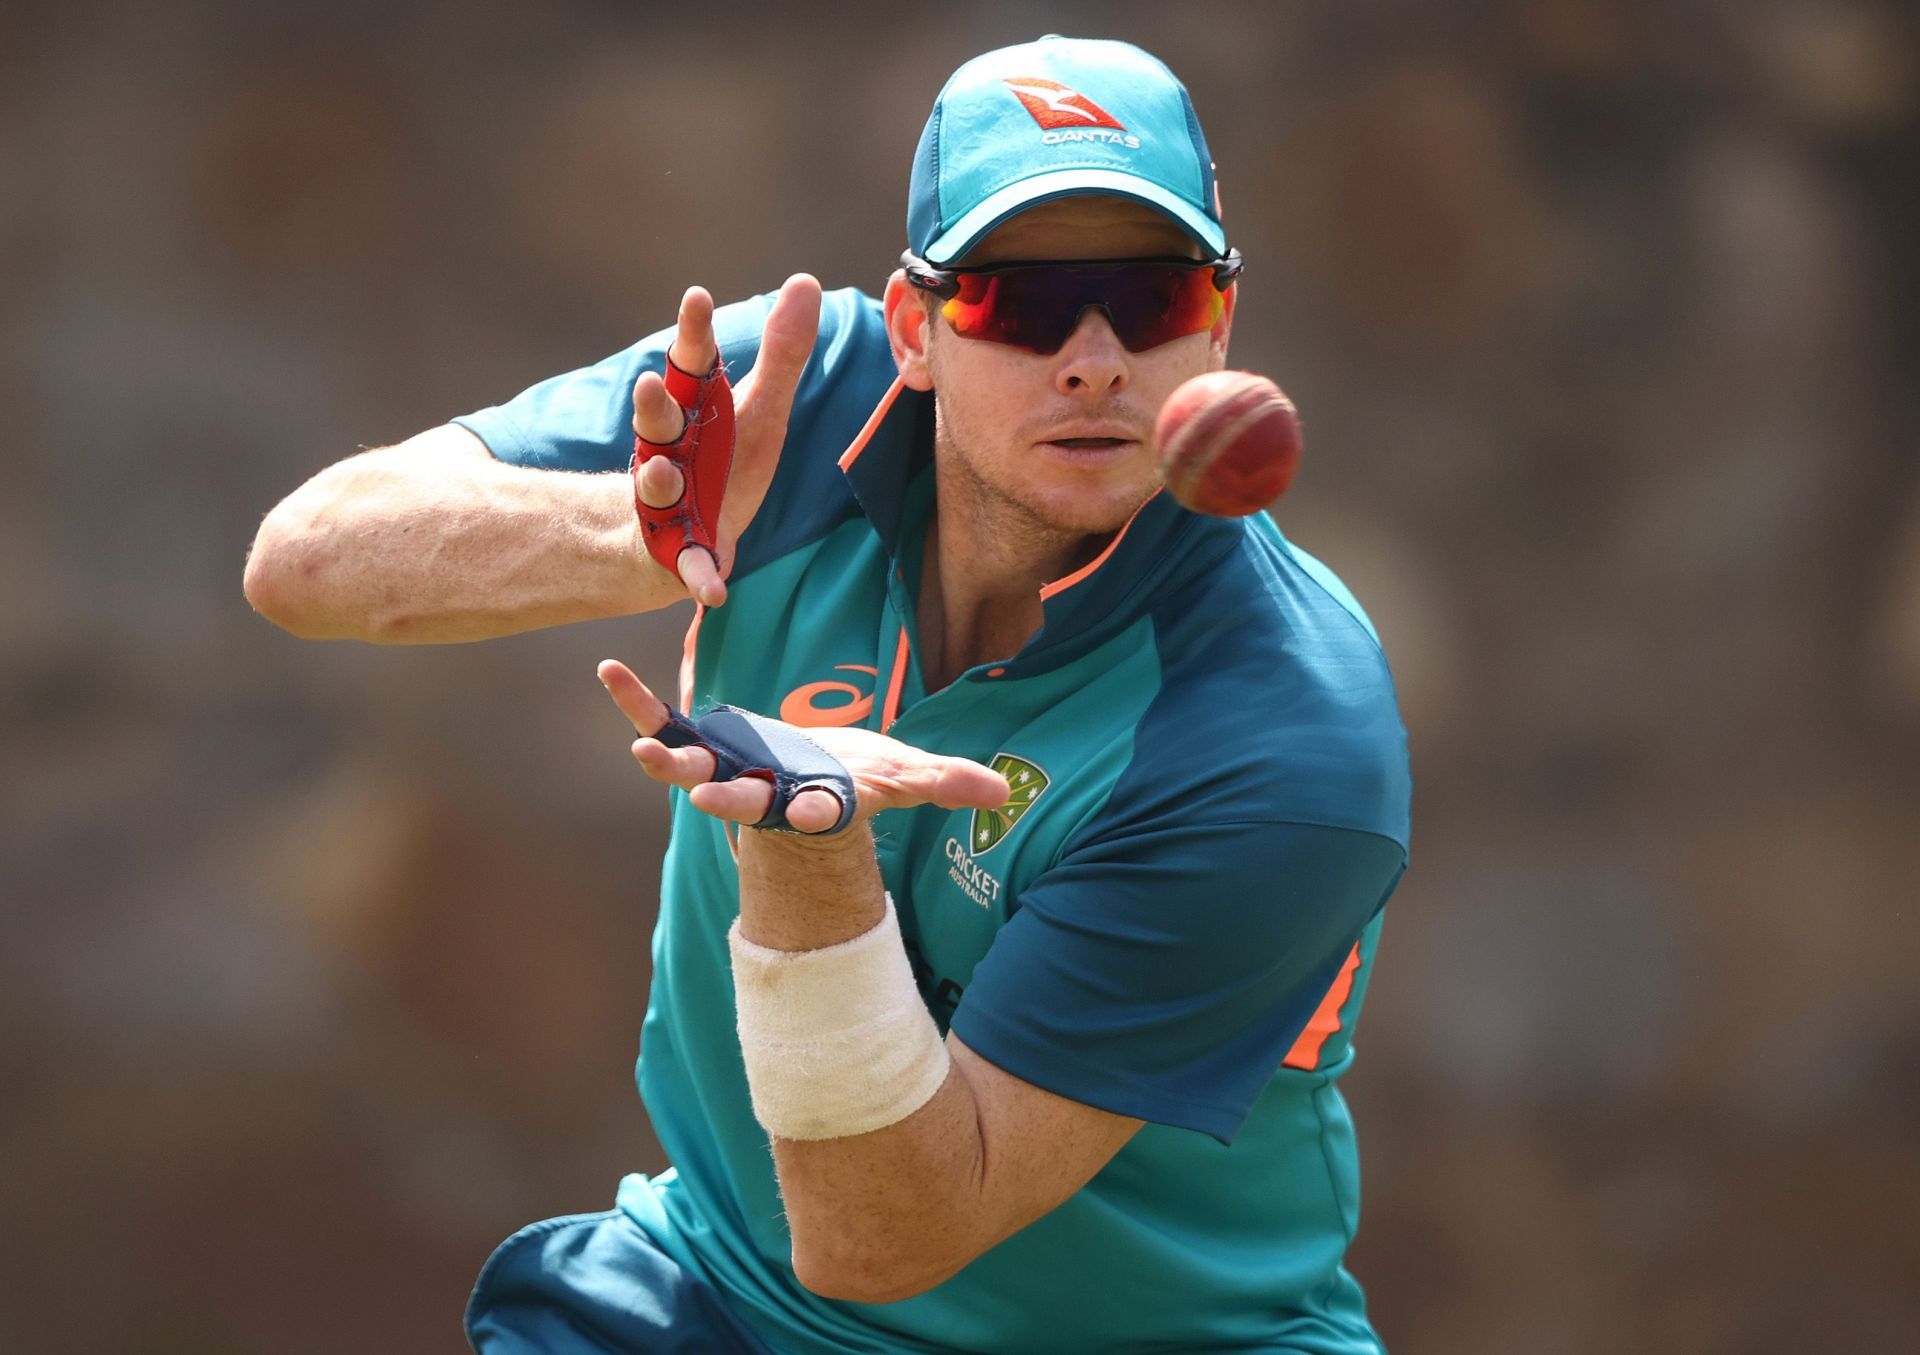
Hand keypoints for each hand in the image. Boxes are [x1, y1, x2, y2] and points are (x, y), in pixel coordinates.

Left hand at [597, 661, 1009, 834]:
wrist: (807, 778)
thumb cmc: (856, 777)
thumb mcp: (906, 775)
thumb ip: (947, 782)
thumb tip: (1005, 792)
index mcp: (817, 803)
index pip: (819, 814)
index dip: (815, 815)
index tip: (812, 813)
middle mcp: (767, 795)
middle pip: (746, 803)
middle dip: (728, 802)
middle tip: (707, 802)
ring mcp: (727, 772)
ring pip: (693, 772)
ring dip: (667, 763)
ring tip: (642, 750)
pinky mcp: (702, 744)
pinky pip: (663, 724)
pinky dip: (636, 703)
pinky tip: (610, 671)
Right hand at [633, 275, 821, 607]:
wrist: (688, 535)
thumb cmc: (724, 462)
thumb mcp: (757, 409)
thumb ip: (782, 353)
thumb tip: (804, 280)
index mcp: (693, 410)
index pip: (689, 364)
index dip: (693, 333)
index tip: (697, 297)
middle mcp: (669, 449)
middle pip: (657, 423)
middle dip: (652, 407)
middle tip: (650, 385)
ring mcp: (666, 502)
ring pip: (655, 487)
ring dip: (655, 481)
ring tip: (660, 475)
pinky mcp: (678, 551)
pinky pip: (687, 566)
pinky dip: (699, 578)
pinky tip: (714, 594)